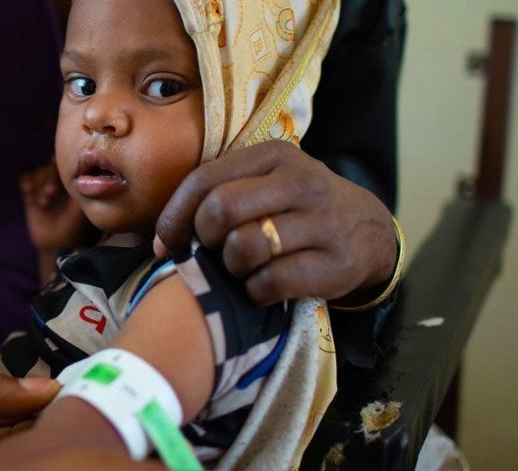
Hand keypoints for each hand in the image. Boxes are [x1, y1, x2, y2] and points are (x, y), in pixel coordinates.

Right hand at [21, 159, 89, 250]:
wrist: (56, 245)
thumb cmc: (73, 229)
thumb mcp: (78, 212)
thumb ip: (80, 195)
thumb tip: (83, 177)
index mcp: (72, 185)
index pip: (65, 167)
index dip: (60, 163)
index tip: (56, 160)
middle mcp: (59, 185)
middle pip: (50, 168)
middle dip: (49, 178)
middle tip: (51, 194)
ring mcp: (44, 189)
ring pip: (38, 173)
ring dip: (39, 184)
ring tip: (43, 203)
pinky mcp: (31, 197)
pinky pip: (26, 181)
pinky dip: (26, 182)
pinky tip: (28, 190)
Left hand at [154, 140, 396, 305]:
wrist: (368, 232)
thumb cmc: (298, 208)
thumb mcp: (267, 182)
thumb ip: (222, 193)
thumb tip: (163, 238)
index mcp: (274, 156)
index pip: (204, 180)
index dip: (174, 216)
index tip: (165, 242)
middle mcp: (300, 183)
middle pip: (220, 211)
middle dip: (205, 239)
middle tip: (213, 251)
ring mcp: (321, 223)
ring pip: (244, 248)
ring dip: (231, 267)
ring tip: (242, 267)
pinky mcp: (335, 264)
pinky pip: (270, 283)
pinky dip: (255, 291)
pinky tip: (262, 286)